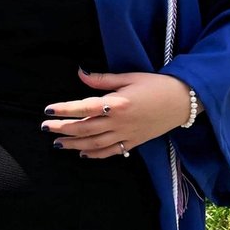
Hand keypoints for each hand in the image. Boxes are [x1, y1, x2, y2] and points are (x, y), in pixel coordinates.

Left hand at [41, 68, 191, 158]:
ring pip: (94, 144)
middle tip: (46, 128)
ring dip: (74, 145)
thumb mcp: (129, 77)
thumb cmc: (156, 85)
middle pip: (84, 129)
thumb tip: (80, 73)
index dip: (64, 110)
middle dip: (63, 129)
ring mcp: (126, 135)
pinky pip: (111, 152)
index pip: (83, 108)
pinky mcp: (134, 142)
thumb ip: (102, 80)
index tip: (47, 110)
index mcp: (117, 103)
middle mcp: (119, 122)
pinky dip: (95, 155)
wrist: (183, 101)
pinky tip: (83, 154)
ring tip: (58, 143)